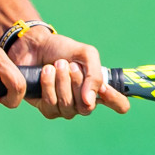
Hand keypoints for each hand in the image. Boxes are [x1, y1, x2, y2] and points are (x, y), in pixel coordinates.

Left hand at [6, 28, 129, 119]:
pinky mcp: (47, 108)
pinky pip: (51, 104)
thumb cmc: (62, 49)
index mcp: (98, 89)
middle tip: (69, 64)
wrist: (35, 45)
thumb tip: (89, 101)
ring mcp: (66, 108)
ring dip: (61, 81)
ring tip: (55, 65)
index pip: (119, 105)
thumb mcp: (85, 54)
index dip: (115, 100)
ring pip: (67, 105)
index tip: (104, 88)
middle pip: (87, 106)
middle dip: (77, 82)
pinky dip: (48, 84)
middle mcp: (84, 102)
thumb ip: (95, 75)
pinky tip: (45, 72)